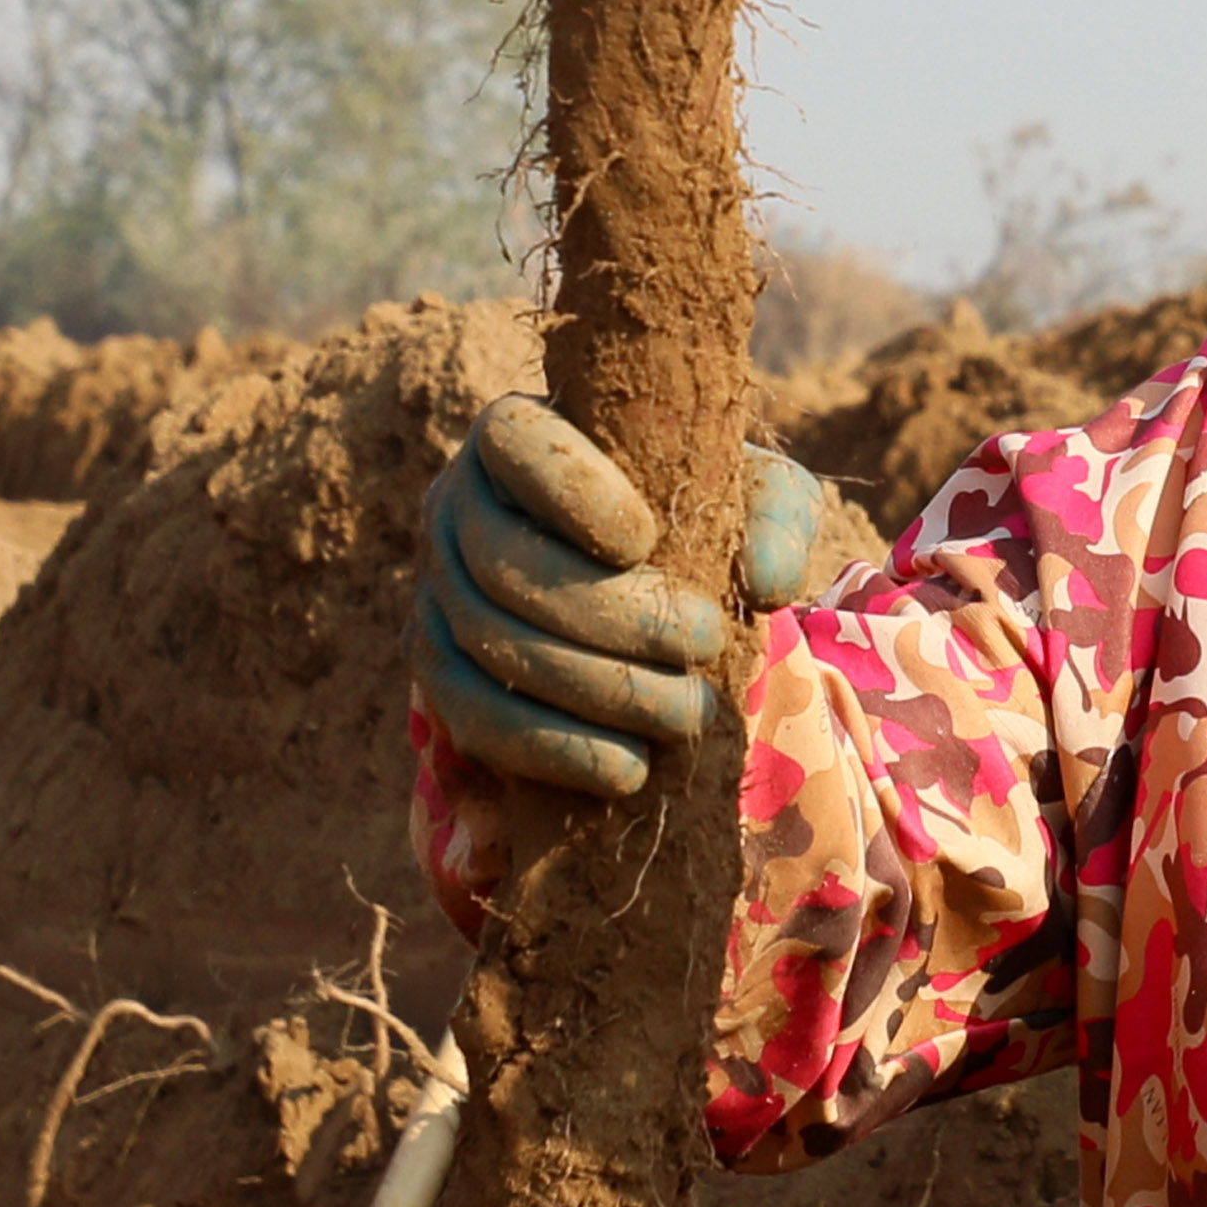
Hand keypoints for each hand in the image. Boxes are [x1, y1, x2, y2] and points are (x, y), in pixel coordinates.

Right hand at [411, 392, 824, 799]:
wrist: (647, 585)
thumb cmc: (693, 512)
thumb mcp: (750, 497)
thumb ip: (771, 520)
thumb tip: (765, 584)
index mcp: (515, 435)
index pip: (514, 442)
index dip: (570, 492)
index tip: (645, 539)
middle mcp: (456, 503)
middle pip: (505, 560)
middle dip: (611, 614)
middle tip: (706, 642)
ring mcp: (435, 589)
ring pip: (492, 642)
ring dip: (596, 690)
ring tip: (689, 714)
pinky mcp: (437, 670)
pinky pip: (473, 715)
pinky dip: (552, 749)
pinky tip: (628, 770)